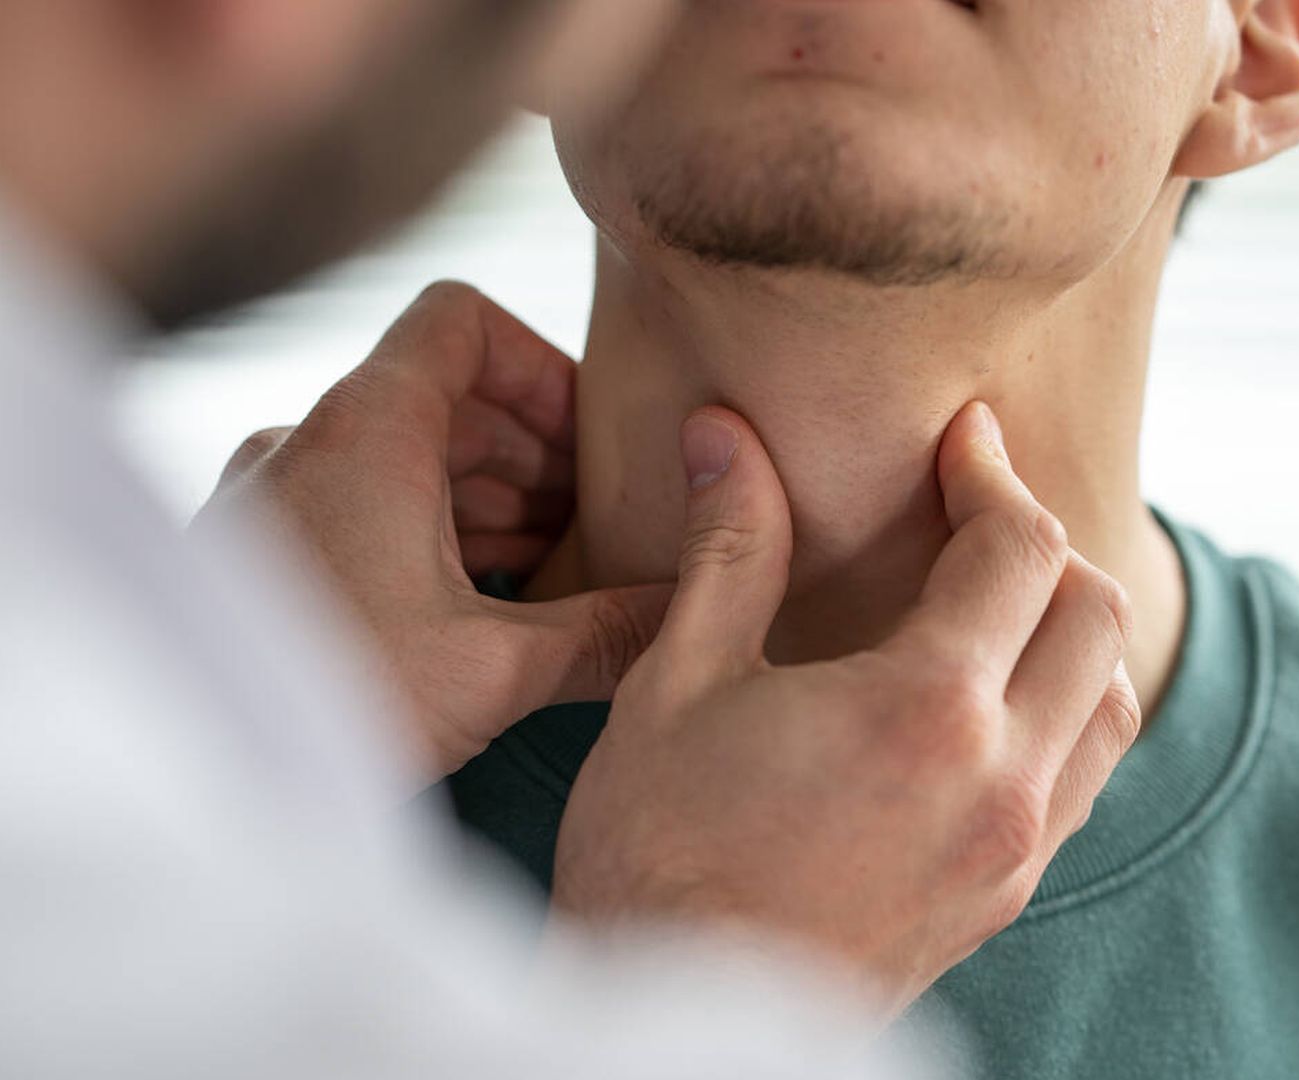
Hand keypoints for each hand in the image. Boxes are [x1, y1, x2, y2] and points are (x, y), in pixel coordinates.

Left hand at [197, 282, 670, 781]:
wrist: (190, 776)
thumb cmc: (330, 704)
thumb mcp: (493, 668)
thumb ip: (607, 632)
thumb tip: (686, 612)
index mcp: (366, 430)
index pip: (462, 320)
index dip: (542, 367)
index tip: (592, 441)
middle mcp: (310, 441)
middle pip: (446, 396)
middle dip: (535, 453)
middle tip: (599, 523)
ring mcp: (278, 493)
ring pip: (406, 454)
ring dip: (489, 497)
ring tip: (554, 571)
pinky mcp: (264, 548)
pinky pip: (364, 502)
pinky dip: (433, 529)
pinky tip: (482, 600)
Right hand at [551, 401, 1139, 1021]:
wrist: (673, 1026)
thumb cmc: (660, 852)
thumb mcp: (679, 682)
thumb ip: (729, 547)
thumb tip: (722, 433)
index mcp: (926, 709)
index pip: (1019, 550)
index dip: (993, 473)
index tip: (961, 436)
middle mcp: (1000, 780)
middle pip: (1094, 615)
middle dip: (1043, 540)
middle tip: (972, 505)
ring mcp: (1012, 849)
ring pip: (1110, 703)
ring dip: (1070, 628)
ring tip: (992, 597)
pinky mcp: (1000, 898)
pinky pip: (1080, 780)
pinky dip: (1064, 710)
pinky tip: (985, 702)